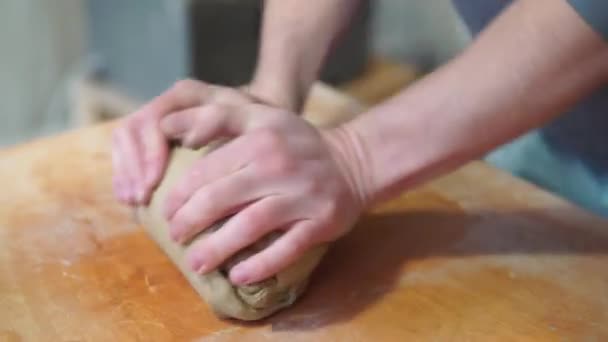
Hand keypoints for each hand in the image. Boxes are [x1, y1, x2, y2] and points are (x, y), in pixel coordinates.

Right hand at [111, 80, 272, 204]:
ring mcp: (157, 118)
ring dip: (125, 173)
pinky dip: (125, 176)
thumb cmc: (260, 128)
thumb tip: (189, 141)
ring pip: (124, 140)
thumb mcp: (251, 125)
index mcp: (188, 95)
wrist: (265, 126)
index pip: (155, 120)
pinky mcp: (151, 137)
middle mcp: (168, 103)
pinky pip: (127, 153)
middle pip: (132, 129)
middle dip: (133, 167)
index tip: (153, 183)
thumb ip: (221, 125)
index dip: (150, 153)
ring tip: (133, 202)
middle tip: (140, 198)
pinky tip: (132, 201)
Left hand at [160, 99, 368, 284]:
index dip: (180, 193)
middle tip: (176, 237)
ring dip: (217, 248)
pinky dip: (261, 264)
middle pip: (222, 197)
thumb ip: (216, 117)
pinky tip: (238, 275)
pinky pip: (287, 248)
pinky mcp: (321, 222)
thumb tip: (166, 125)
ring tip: (196, 263)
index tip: (166, 211)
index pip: (207, 168)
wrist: (352, 161)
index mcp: (260, 137)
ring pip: (250, 225)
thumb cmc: (295, 143)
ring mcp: (302, 195)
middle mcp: (279, 164)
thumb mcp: (260, 117)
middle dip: (190, 222)